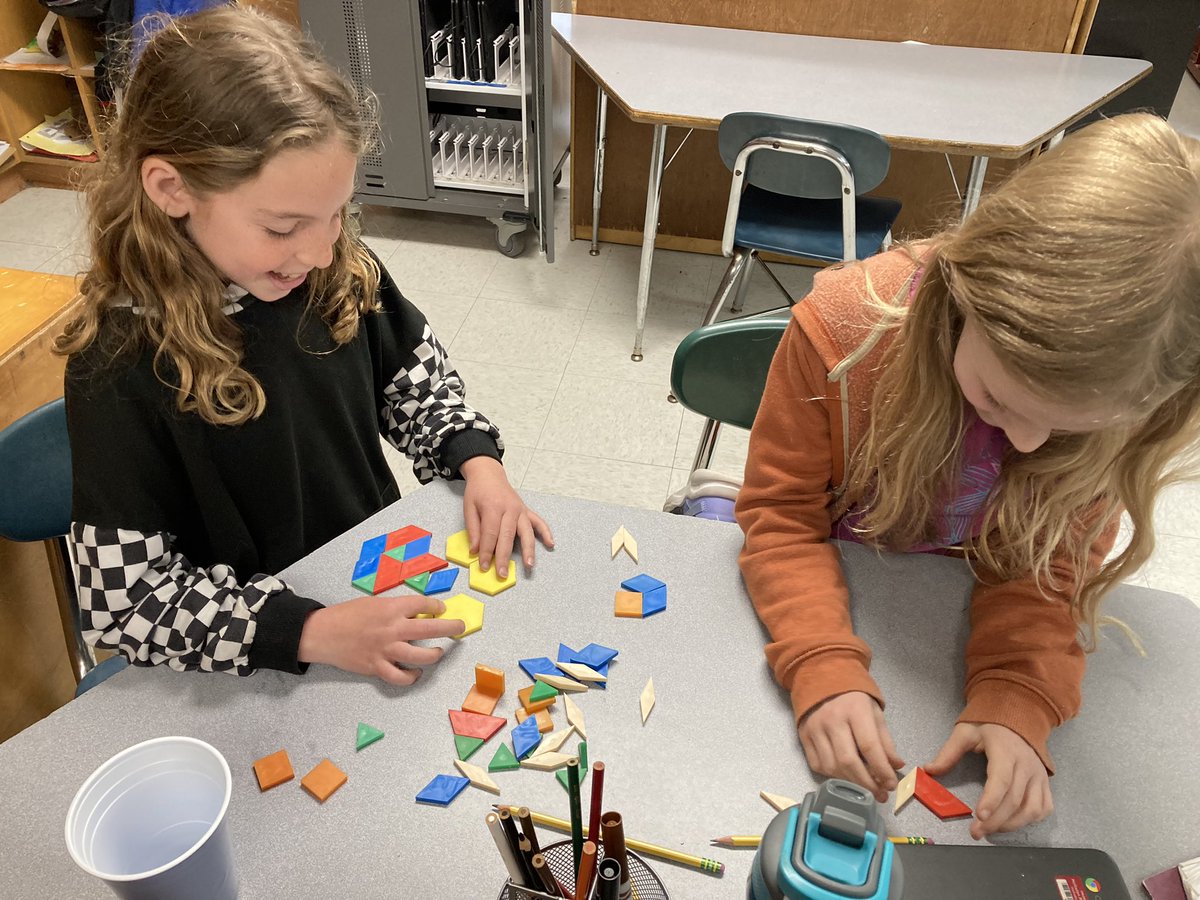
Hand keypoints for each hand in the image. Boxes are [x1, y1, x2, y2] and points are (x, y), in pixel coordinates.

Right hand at [297, 594, 463, 684]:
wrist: (323, 634)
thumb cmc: (347, 615)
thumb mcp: (374, 603)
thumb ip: (396, 609)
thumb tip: (418, 613)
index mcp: (391, 609)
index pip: (423, 605)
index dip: (437, 607)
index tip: (442, 609)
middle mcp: (392, 629)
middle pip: (431, 629)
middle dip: (451, 628)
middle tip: (459, 628)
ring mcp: (386, 651)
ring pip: (422, 657)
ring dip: (435, 655)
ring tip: (437, 652)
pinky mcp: (377, 667)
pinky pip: (401, 677)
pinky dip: (412, 677)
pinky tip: (416, 672)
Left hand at [460, 456, 553, 576]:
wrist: (489, 474)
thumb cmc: (478, 492)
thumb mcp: (469, 508)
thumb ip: (473, 529)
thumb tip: (475, 550)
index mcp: (493, 507)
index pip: (490, 534)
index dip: (486, 552)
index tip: (484, 566)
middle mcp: (510, 509)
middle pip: (508, 536)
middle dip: (505, 557)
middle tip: (503, 573)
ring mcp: (520, 510)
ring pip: (526, 532)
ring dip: (528, 550)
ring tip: (529, 565)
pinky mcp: (526, 511)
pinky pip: (539, 522)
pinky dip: (546, 533)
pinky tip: (551, 544)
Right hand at [798, 691, 904, 802]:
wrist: (820, 679)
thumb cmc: (852, 696)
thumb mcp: (874, 712)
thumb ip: (885, 740)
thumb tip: (896, 766)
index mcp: (854, 710)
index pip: (869, 746)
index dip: (881, 769)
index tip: (891, 784)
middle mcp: (832, 720)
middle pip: (848, 761)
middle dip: (867, 783)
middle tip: (880, 795)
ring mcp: (815, 729)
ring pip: (832, 766)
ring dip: (850, 783)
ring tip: (865, 788)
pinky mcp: (803, 736)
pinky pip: (817, 764)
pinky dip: (832, 776)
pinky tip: (845, 776)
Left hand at [926, 722, 1052, 838]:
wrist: (1019, 715)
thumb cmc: (990, 724)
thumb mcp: (965, 732)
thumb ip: (948, 753)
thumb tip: (929, 770)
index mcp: (1006, 750)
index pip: (1002, 780)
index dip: (992, 800)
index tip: (979, 816)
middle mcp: (1026, 765)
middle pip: (1015, 800)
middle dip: (995, 821)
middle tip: (976, 832)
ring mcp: (1039, 775)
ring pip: (1032, 809)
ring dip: (1012, 825)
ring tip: (991, 830)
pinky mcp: (1045, 783)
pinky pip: (1043, 808)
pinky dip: (1029, 820)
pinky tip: (1011, 823)